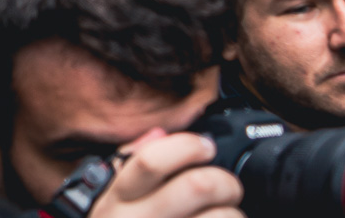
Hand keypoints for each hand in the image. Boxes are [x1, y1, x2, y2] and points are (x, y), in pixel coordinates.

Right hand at [85, 130, 240, 217]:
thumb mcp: (108, 203)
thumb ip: (130, 168)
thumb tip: (158, 135)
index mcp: (118, 199)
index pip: (151, 160)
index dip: (187, 146)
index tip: (204, 147)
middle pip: (197, 186)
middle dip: (225, 181)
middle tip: (227, 187)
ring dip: (235, 216)